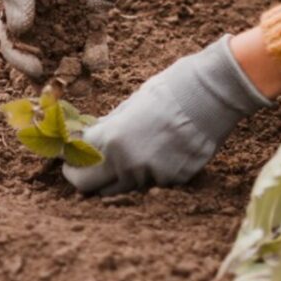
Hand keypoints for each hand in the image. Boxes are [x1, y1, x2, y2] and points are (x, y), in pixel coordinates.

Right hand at [0, 0, 143, 78]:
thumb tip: (17, 32)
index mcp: (19, 6)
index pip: (13, 42)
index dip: (21, 59)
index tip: (34, 68)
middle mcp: (42, 16)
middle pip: (39, 54)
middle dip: (47, 74)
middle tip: (57, 88)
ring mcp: (69, 18)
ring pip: (67, 52)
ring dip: (73, 72)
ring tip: (81, 86)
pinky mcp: (95, 15)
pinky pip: (93, 41)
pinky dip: (96, 54)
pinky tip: (98, 63)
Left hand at [64, 36, 271, 194]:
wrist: (210, 95)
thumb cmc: (165, 93)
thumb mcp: (125, 108)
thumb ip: (104, 131)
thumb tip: (85, 142)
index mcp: (110, 141)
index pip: (75, 167)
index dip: (70, 164)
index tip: (70, 162)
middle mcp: (128, 164)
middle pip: (91, 187)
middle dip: (85, 178)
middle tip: (88, 168)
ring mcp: (152, 176)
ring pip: (121, 188)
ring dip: (117, 176)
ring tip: (128, 154)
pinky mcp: (174, 181)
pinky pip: (150, 184)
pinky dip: (146, 174)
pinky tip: (157, 153)